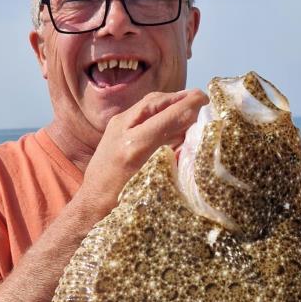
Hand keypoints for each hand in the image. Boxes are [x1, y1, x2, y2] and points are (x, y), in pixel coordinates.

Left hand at [76, 88, 207, 221]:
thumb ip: (173, 159)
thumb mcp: (154, 184)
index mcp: (135, 145)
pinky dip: (159, 107)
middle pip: (157, 101)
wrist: (92, 204)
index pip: (168, 115)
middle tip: (202, 98)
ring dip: (170, 101)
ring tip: (189, 103)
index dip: (190, 105)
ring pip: (148, 103)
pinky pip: (141, 110)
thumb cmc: (124, 203)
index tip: (208, 100)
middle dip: (181, 97)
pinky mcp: (114, 127)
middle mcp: (123, 129)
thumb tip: (195, 141)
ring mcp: (116, 126)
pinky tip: (170, 113)